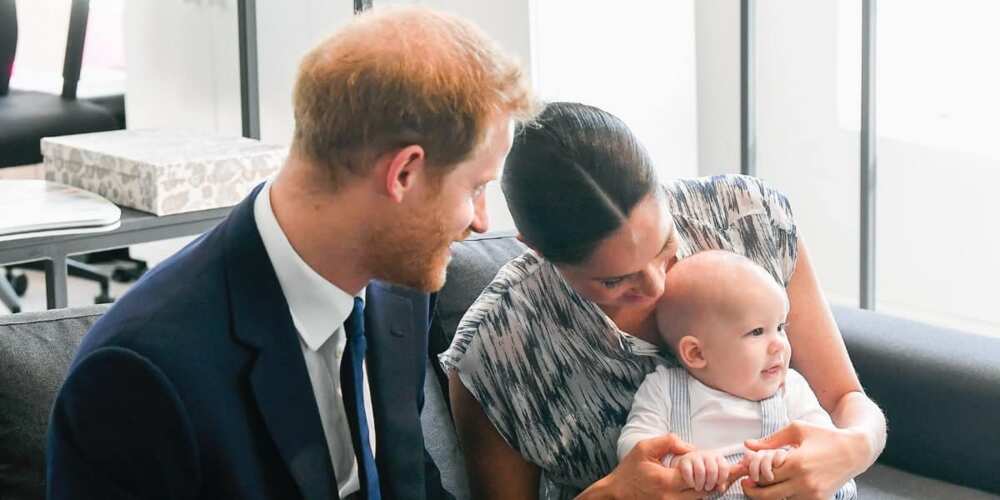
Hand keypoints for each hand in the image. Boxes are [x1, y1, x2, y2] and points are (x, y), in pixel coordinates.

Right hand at [576, 434, 702, 499]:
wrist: (617, 492)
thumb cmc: (630, 469)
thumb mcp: (644, 448)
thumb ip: (668, 442)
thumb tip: (691, 448)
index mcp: (665, 481)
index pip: (697, 476)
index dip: (705, 467)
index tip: (705, 460)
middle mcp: (670, 497)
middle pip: (702, 491)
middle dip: (708, 478)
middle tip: (710, 468)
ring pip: (698, 499)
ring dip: (702, 487)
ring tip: (701, 475)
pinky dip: (693, 494)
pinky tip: (691, 484)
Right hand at [668, 450, 732, 493]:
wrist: (687, 469)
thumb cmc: (705, 474)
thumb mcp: (720, 474)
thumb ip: (733, 472)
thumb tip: (746, 468)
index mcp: (717, 457)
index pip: (724, 468)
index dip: (721, 479)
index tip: (718, 484)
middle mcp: (707, 454)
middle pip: (712, 470)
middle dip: (710, 483)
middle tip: (707, 487)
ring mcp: (695, 456)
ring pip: (700, 471)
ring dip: (700, 483)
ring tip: (699, 486)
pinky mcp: (684, 461)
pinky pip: (688, 472)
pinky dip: (691, 481)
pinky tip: (692, 483)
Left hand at [740, 421, 869, 499]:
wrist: (854, 450)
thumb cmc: (824, 436)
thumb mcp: (797, 430)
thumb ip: (770, 439)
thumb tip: (746, 445)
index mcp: (796, 463)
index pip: (764, 476)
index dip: (752, 474)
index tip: (747, 472)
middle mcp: (804, 482)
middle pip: (768, 495)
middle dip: (753, 491)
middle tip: (747, 484)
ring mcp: (813, 494)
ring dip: (769, 496)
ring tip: (764, 486)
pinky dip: (785, 498)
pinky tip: (781, 489)